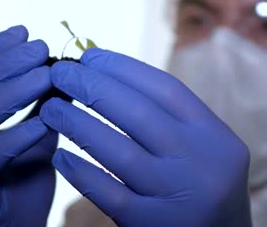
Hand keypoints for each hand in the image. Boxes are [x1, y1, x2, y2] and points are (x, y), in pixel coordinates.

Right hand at [0, 26, 56, 225]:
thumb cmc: (23, 182)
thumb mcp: (35, 135)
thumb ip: (42, 105)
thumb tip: (66, 69)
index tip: (23, 31)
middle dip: (5, 63)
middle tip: (39, 47)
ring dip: (11, 92)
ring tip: (46, 75)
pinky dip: (18, 136)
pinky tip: (44, 121)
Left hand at [40, 48, 251, 226]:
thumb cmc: (203, 182)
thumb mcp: (203, 146)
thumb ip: (172, 118)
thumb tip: (113, 77)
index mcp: (215, 135)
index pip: (167, 90)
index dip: (125, 68)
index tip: (91, 56)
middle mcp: (201, 162)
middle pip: (140, 114)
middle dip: (94, 87)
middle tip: (60, 72)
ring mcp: (178, 195)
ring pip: (119, 152)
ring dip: (78, 124)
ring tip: (51, 108)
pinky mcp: (153, 224)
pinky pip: (109, 194)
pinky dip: (81, 172)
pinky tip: (60, 156)